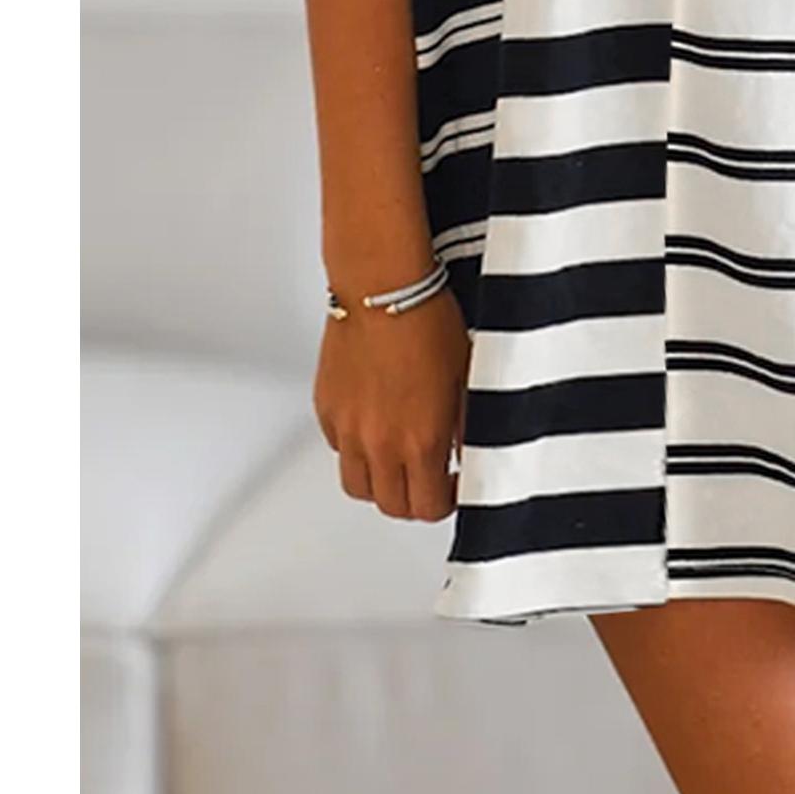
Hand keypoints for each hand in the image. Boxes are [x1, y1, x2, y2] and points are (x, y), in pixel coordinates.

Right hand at [313, 286, 470, 520]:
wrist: (382, 286)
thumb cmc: (427, 319)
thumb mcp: (466, 375)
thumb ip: (466, 425)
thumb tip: (469, 452)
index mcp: (421, 440)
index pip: (429, 507)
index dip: (447, 502)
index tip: (455, 484)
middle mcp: (379, 443)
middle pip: (391, 506)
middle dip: (414, 499)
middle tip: (429, 478)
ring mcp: (348, 429)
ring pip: (358, 486)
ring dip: (380, 482)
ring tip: (399, 460)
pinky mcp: (326, 409)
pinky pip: (338, 448)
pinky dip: (354, 448)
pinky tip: (374, 426)